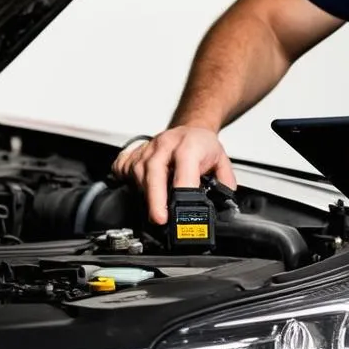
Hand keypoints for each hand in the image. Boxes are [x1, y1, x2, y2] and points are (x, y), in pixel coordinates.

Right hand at [112, 126, 236, 223]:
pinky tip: (139, 188)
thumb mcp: (221, 161)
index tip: (178, 212)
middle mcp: (167, 144)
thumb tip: (225, 205)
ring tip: (156, 206)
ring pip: (138, 172)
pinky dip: (127, 181)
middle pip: (154, 171)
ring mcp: (149, 147)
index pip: (183, 170)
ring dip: (145, 194)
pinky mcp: (135, 151)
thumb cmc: (202, 145)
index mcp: (190, 146)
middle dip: (155, 199)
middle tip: (160, 220)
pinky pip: (123, 168)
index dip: (180, 192)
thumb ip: (224, 183)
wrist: (192, 128)